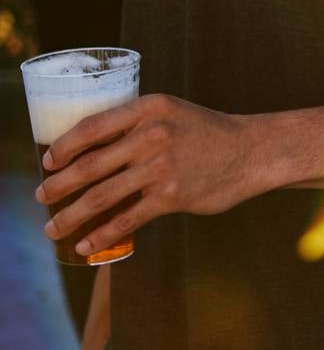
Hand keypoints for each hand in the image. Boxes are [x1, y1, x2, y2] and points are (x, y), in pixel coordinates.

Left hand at [38, 95, 274, 259]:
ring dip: (70, 216)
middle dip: (58, 186)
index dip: (63, 147)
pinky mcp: (172, 196)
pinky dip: (102, 235)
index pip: (91, 126)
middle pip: (89, 165)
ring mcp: (162, 166)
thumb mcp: (172, 115)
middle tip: (41, 197)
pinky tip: (87, 245)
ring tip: (54, 228)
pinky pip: (126, 219)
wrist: (253, 152)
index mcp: (150, 108)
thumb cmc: (207, 134)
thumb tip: (89, 152)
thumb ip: (136, 127)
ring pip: (101, 196)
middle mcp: (153, 135)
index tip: (48, 162)